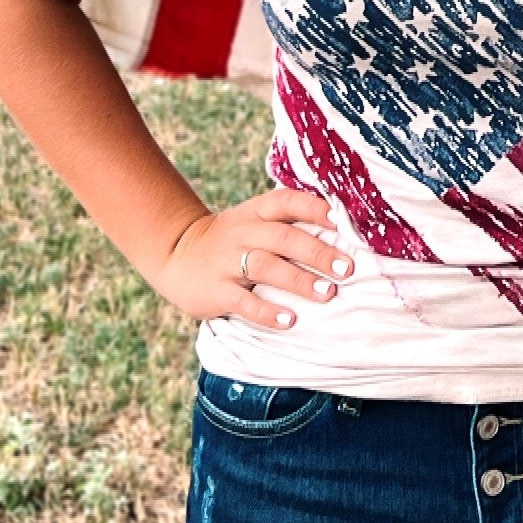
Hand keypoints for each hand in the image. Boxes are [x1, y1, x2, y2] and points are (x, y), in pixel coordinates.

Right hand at [155, 188, 354, 329]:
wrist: (177, 255)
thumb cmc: (232, 241)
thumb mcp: (253, 221)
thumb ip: (287, 223)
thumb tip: (339, 233)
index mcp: (255, 212)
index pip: (286, 201)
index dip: (312, 208)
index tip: (338, 221)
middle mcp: (242, 232)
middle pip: (283, 237)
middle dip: (317, 252)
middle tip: (346, 268)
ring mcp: (227, 261)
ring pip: (266, 266)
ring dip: (298, 280)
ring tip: (326, 293)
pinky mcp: (216, 290)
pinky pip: (244, 301)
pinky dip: (267, 311)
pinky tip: (288, 320)